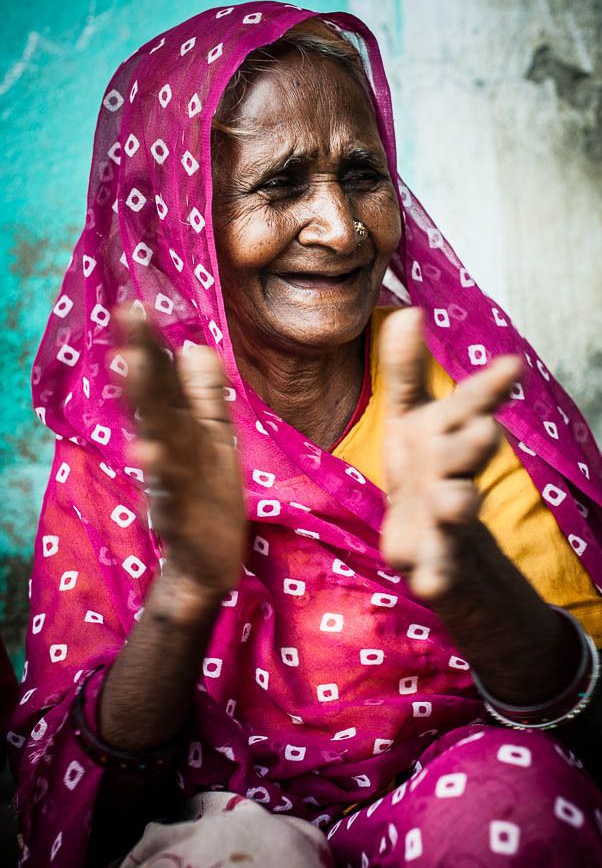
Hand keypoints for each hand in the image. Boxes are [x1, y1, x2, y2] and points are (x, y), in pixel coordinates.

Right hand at [114, 307, 245, 597]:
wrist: (207, 563)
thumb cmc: (206, 495)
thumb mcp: (210, 437)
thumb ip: (203, 395)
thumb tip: (195, 346)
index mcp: (178, 428)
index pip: (163, 379)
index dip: (150, 343)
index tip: (133, 304)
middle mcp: (169, 448)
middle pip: (153, 398)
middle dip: (140, 356)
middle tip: (126, 315)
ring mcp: (172, 482)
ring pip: (156, 435)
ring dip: (142, 403)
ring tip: (127, 366)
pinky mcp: (181, 516)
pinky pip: (170, 492)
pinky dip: (159, 473)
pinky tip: (148, 452)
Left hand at [380, 308, 522, 601]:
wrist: (441, 546)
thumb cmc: (422, 472)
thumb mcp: (413, 422)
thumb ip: (407, 372)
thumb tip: (406, 311)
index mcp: (448, 437)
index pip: (468, 407)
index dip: (487, 389)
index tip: (512, 367)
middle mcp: (454, 475)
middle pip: (464, 456)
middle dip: (472, 444)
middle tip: (483, 431)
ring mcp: (447, 523)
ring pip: (456, 511)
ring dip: (456, 505)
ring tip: (454, 502)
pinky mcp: (435, 563)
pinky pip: (437, 571)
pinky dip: (434, 576)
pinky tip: (427, 584)